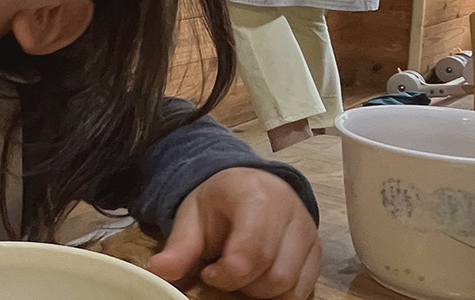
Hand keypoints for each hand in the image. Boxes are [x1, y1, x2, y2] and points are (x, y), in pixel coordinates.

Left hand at [149, 168, 320, 299]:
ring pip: (291, 287)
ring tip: (242, 277)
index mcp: (258, 196)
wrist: (249, 186)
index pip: (254, 252)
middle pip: (275, 276)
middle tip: (224, 274)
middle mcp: (292, 213)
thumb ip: (179, 247)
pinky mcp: (317, 253)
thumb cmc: (219, 202)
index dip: (228, 275)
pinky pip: (303, 290)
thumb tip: (158, 271)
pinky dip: (279, 295)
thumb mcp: (192, 217)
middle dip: (244, 287)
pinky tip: (258, 280)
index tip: (209, 273)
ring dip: (262, 293)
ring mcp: (309, 234)